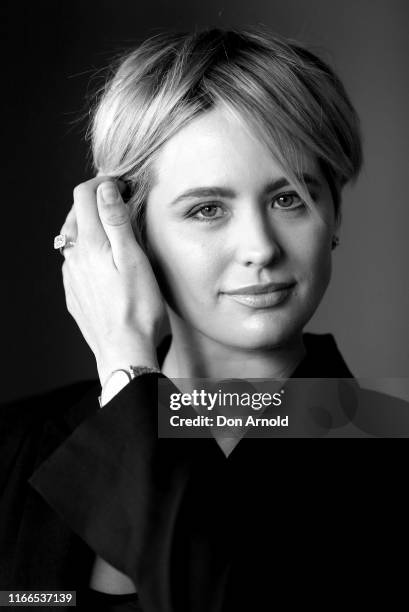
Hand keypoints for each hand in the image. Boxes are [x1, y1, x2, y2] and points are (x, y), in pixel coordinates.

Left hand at [60, 176, 165, 382]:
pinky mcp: (74, 294)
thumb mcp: (134, 258)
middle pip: (74, 214)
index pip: (84, 195)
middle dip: (94, 201)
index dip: (102, 182)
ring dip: (88, 225)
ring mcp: (71, 277)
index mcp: (90, 244)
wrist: (125, 350)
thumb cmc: (138, 307)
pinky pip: (74, 263)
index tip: (121, 184)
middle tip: (119, 201)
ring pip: (72, 239)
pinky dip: (85, 251)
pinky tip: (101, 261)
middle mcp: (74, 258)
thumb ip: (117, 220)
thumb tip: (105, 189)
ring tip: (110, 228)